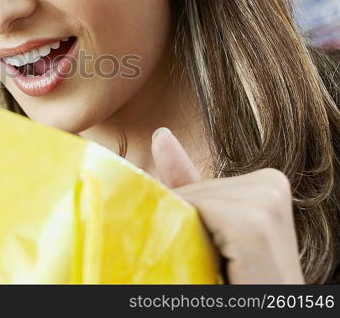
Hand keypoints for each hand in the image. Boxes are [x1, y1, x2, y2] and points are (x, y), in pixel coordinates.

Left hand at [150, 127, 304, 283]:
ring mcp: (269, 202)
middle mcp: (274, 185)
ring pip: (192, 201)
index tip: (208, 246)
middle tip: (212, 259)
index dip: (188, 218)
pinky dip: (190, 236)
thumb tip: (161, 134)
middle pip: (196, 191)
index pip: (202, 186)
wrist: (257, 308)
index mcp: (269, 181)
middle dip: (186, 224)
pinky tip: (215, 260)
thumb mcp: (212, 226)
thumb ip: (189, 183)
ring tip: (220, 263)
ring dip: (187, 235)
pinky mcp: (256, 224)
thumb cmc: (238, 277)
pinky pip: (197, 212)